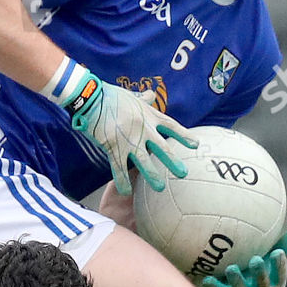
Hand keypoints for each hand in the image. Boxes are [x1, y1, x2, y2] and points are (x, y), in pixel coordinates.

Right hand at [61, 71, 196, 195]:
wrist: (91, 97)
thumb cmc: (110, 94)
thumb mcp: (131, 95)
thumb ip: (143, 99)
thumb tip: (151, 94)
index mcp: (148, 115)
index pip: (170, 126)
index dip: (183, 136)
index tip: (195, 145)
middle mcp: (143, 128)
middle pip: (162, 147)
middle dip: (173, 161)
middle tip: (183, 173)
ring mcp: (129, 139)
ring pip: (144, 161)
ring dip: (152, 175)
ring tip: (160, 188)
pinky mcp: (113, 146)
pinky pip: (119, 168)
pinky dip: (122, 180)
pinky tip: (125, 191)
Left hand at [200, 226, 286, 286]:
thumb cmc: (258, 271)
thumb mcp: (270, 260)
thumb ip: (283, 246)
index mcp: (274, 285)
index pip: (280, 275)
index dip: (279, 265)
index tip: (277, 252)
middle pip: (261, 285)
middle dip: (259, 274)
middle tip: (255, 260)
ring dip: (236, 281)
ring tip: (231, 269)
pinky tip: (207, 280)